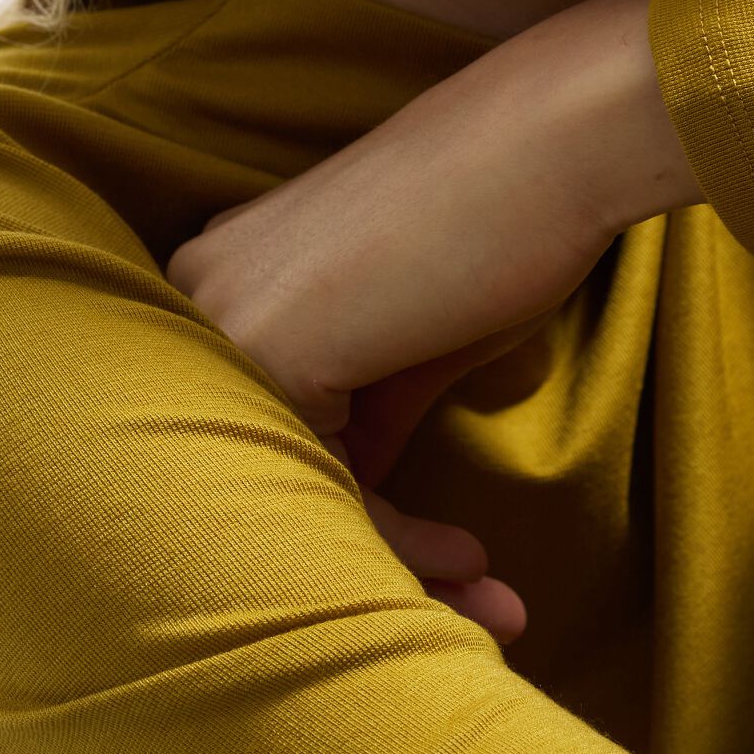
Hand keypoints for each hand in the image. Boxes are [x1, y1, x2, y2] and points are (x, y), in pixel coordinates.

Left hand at [164, 0, 701, 631]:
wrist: (555, 142)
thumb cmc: (503, 222)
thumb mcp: (416, 339)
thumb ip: (363, 411)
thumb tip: (356, 490)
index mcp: (224, 279)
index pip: (273, 437)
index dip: (365, 522)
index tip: (455, 569)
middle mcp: (198, 296)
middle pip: (270, 473)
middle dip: (378, 563)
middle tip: (474, 611)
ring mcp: (222, 318)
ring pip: (291, 495)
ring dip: (402, 568)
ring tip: (491, 608)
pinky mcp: (266, 347)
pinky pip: (321, 488)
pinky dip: (402, 541)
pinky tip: (472, 561)